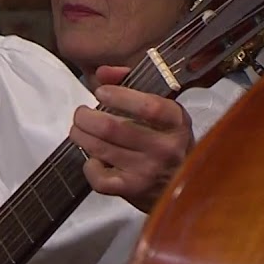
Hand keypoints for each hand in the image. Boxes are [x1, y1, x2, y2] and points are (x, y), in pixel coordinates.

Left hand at [70, 66, 193, 212]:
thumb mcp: (162, 112)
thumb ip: (132, 86)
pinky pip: (100, 178)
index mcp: (176, 123)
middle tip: (81, 114)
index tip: (101, 92)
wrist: (185, 185)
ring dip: (81, 136)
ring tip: (78, 130)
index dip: (118, 96)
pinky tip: (92, 159)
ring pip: (101, 149)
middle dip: (86, 117)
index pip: (148, 106)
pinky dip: (89, 167)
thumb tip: (103, 73)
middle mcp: (165, 148)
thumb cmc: (167, 142)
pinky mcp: (133, 190)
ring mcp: (148, 171)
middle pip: (112, 128)